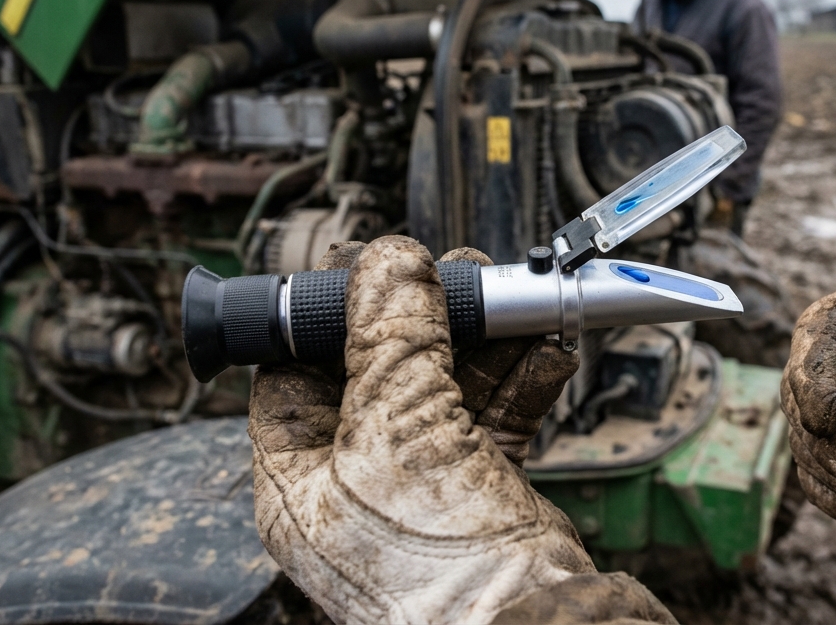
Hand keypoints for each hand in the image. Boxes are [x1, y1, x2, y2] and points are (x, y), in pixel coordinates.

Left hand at [248, 236, 590, 623]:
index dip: (330, 315)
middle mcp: (354, 477)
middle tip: (454, 274)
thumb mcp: (396, 435)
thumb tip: (388, 261)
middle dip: (421, 316)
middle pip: (377, 367)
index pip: (292, 369)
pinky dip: (521, 376)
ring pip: (443, 382)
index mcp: (300, 476)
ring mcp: (420, 482)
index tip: (371, 270)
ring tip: (508, 299)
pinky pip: (493, 413)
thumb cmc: (435, 574)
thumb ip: (391, 340)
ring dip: (481, 337)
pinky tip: (543, 347)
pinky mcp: (479, 485)